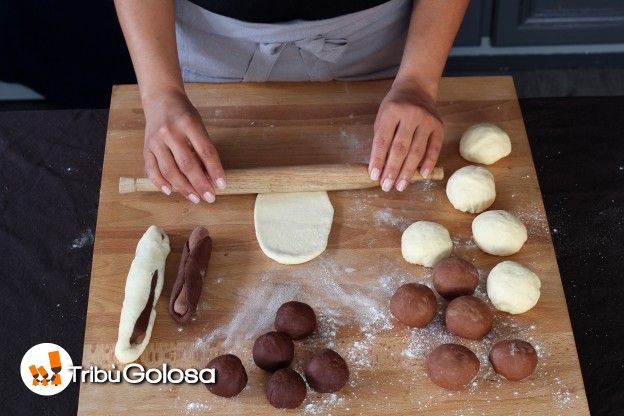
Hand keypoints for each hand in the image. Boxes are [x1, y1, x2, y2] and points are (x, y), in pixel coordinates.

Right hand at [142, 88, 225, 202]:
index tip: (222, 185)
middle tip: (210, 198)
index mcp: (189, 124)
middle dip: (200, 184)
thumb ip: (203, 148)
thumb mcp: (198, 125)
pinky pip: (151, 169)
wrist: (160, 99)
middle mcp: (170, 132)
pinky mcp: (146, 148)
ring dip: (183, 188)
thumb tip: (211, 176)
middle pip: (187, 164)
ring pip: (169, 170)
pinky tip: (170, 191)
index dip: (215, 170)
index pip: (206, 151)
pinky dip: (160, 183)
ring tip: (195, 198)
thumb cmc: (184, 114)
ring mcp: (156, 141)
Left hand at [368, 78, 443, 191]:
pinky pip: (434, 148)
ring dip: (408, 172)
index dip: (377, 160)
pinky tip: (423, 175)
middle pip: (400, 148)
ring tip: (400, 186)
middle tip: (386, 186)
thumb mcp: (382, 117)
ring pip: (417, 151)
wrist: (416, 88)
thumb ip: (382, 139)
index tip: (374, 176)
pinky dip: (429, 163)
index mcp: (392, 111)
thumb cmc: (395, 107)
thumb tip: (380, 167)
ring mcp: (427, 121)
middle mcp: (411, 115)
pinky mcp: (439, 126)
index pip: (383, 140)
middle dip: (392, 170)